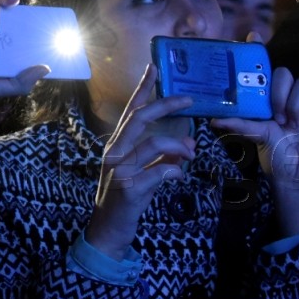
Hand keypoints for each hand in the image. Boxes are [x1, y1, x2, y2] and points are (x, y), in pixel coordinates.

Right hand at [86, 65, 195, 259]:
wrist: (107, 230)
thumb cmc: (126, 199)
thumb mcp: (144, 173)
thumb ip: (163, 156)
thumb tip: (188, 143)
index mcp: (117, 145)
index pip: (130, 110)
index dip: (142, 88)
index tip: (154, 67)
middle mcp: (115, 152)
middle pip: (140, 118)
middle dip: (166, 105)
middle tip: (189, 100)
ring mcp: (120, 170)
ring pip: (154, 144)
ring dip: (178, 146)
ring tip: (191, 154)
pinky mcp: (129, 188)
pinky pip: (159, 171)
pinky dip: (174, 171)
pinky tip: (178, 175)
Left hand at [213, 68, 298, 235]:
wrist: (297, 175)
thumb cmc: (275, 156)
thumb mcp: (257, 136)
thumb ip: (239, 124)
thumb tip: (214, 120)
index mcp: (271, 100)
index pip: (268, 74)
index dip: (263, 71)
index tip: (255, 64)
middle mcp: (289, 98)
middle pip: (285, 74)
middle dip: (279, 94)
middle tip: (278, 118)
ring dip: (296, 102)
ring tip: (292, 123)